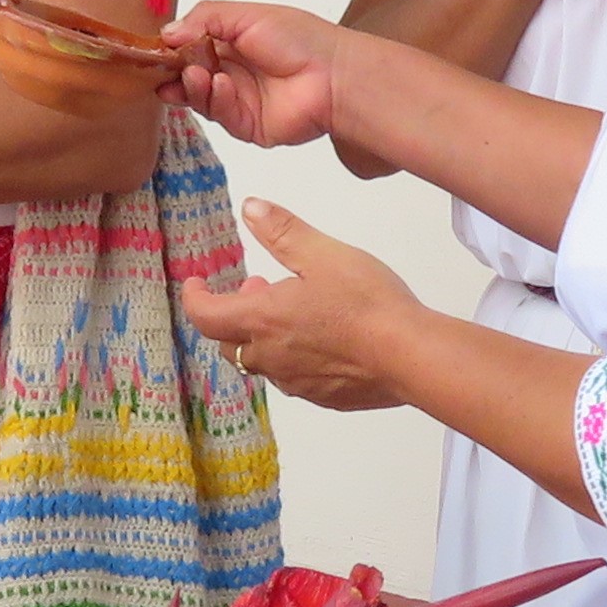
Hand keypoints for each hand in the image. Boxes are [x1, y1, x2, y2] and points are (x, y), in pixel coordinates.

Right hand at [169, 0, 346, 150]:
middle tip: (162, 69)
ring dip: (192, 86)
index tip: (154, 50)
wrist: (333, 75)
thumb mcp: (246, 15)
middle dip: (174, 72)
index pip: (190, 47)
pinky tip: (221, 85)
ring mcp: (239, 99)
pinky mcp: (247, 125)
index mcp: (232, 42)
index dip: (172, 50)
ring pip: (200, 98)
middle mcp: (233, 71)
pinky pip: (220, 116)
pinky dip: (216, 100)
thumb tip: (168, 33)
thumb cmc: (300, 39)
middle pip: (189, 75)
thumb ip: (204, 19)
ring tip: (195, 75)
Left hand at [177, 199, 435, 407]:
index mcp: (262, 320)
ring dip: (266, 337)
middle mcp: (271, 358)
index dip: (195, 298)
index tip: (195, 285)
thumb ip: (282, 231)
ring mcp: (297, 382)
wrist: (411, 357)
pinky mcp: (323, 397)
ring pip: (263, 362)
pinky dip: (294, 357)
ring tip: (295, 312)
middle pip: (229, 343)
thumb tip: (250, 208)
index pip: (206, 317)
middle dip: (234, 315)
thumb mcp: (323, 254)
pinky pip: (294, 378)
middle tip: (258, 289)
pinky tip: (324, 340)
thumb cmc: (367, 303)